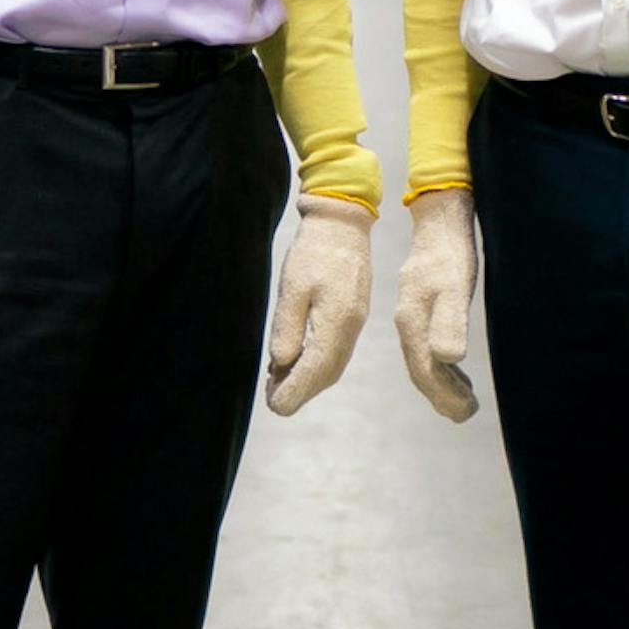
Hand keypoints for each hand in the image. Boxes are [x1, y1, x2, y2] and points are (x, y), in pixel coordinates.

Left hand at [265, 193, 373, 415]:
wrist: (342, 223)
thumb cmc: (313, 252)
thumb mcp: (293, 287)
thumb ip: (288, 327)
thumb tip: (282, 363)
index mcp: (338, 320)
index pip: (316, 368)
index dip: (295, 390)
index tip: (275, 406)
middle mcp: (351, 326)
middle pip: (327, 372)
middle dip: (301, 391)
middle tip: (274, 401)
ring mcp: (355, 321)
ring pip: (333, 364)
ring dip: (309, 380)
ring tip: (280, 385)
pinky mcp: (352, 314)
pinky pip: (336, 350)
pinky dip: (317, 363)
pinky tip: (298, 361)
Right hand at [395, 186, 478, 422]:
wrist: (440, 218)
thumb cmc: (451, 252)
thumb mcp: (453, 285)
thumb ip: (449, 322)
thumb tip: (449, 360)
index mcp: (412, 322)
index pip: (425, 370)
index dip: (444, 396)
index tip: (465, 413)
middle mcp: (408, 321)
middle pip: (422, 369)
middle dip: (443, 396)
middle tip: (466, 414)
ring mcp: (414, 314)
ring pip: (425, 359)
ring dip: (444, 383)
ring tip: (464, 400)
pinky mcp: (424, 305)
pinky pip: (429, 344)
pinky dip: (443, 364)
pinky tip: (456, 369)